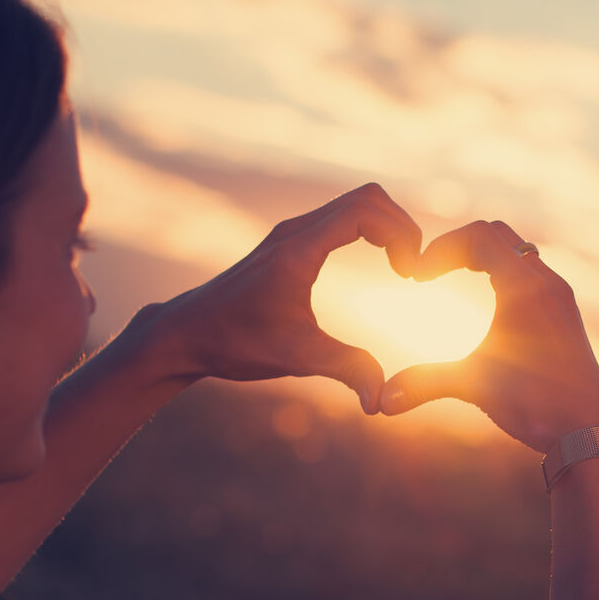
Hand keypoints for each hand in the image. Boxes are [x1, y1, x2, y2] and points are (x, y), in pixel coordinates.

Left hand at [156, 183, 421, 413]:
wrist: (184, 335)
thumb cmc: (233, 343)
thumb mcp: (295, 357)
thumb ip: (345, 369)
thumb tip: (382, 401)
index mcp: (298, 250)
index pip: (364, 211)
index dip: (400, 233)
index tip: (410, 273)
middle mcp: (295, 232)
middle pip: (367, 198)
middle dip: (402, 226)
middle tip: (414, 268)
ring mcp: (291, 234)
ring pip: (355, 205)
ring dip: (388, 228)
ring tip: (403, 268)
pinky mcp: (289, 245)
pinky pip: (342, 219)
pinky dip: (371, 232)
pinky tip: (381, 265)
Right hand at [378, 221, 598, 452]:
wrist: (591, 432)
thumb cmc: (538, 405)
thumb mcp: (476, 385)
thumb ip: (426, 383)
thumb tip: (381, 401)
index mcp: (525, 286)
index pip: (478, 236)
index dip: (440, 248)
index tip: (416, 276)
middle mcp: (547, 281)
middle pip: (497, 233)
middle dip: (457, 245)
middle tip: (429, 271)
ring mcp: (560, 295)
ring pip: (516, 251)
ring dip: (481, 256)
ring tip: (450, 278)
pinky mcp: (564, 312)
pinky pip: (530, 271)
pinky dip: (501, 272)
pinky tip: (484, 302)